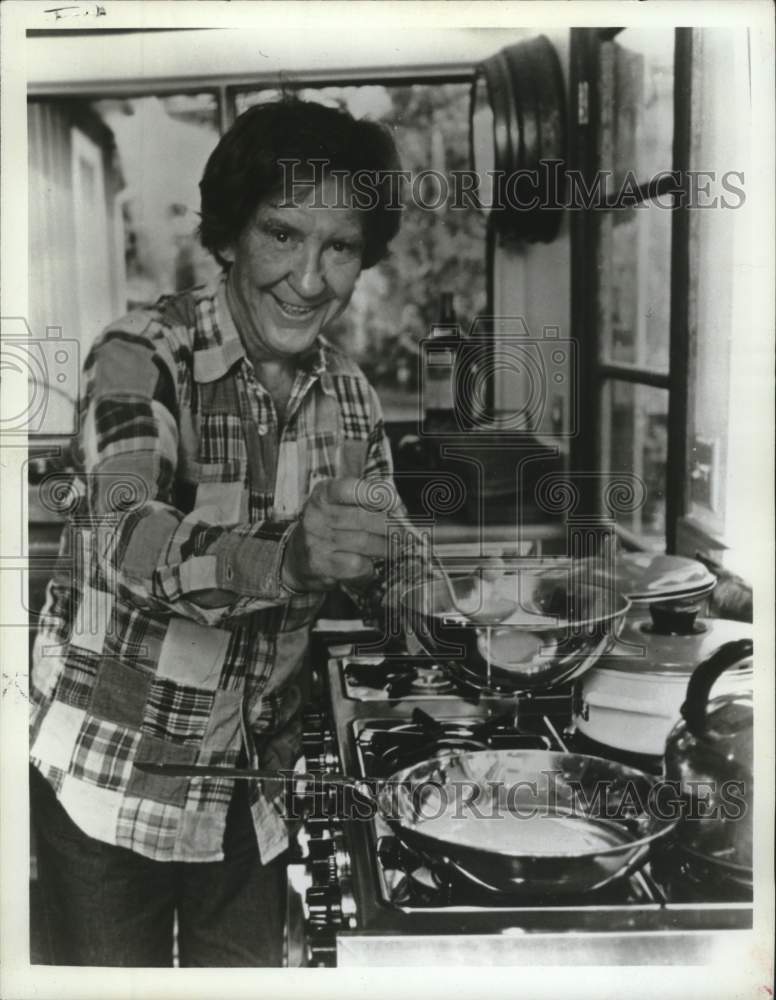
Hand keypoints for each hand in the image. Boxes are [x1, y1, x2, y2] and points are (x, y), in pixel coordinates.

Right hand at [281, 476, 399, 591]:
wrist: (296, 557)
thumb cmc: (329, 527)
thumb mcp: (340, 505)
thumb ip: (368, 502)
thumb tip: (400, 511)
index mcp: (323, 494)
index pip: (351, 489)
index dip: (378, 496)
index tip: (396, 505)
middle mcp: (316, 515)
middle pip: (363, 518)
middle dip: (390, 526)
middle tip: (406, 533)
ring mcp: (316, 540)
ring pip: (364, 543)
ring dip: (386, 547)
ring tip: (395, 549)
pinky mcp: (320, 564)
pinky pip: (356, 565)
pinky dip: (370, 567)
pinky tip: (370, 565)